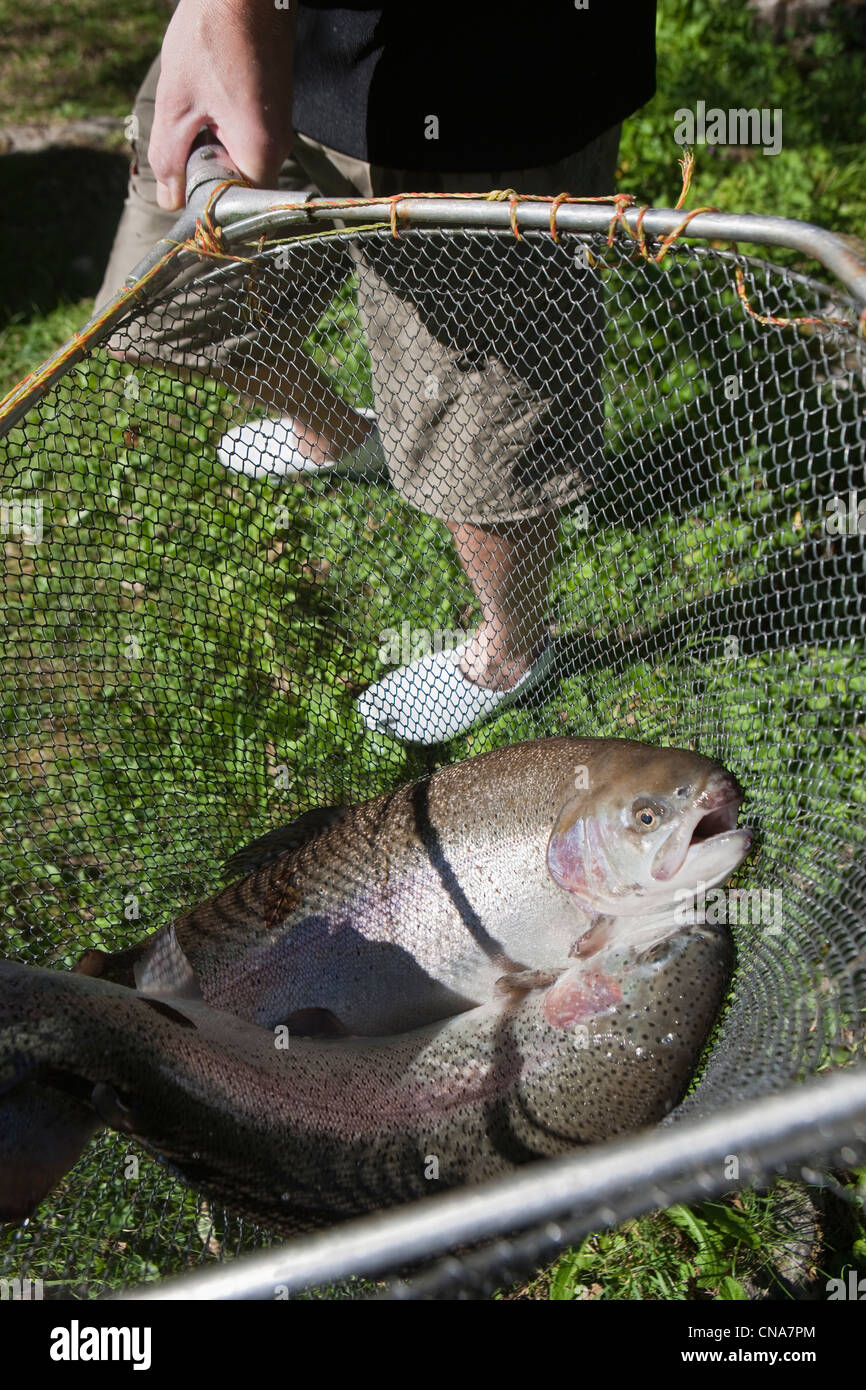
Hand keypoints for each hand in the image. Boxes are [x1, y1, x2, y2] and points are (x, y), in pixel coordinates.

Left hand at [149, 0, 296, 209]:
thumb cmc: (211, 37)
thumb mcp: (177, 103)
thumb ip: (169, 158)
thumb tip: (169, 201)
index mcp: (259, 152)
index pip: (236, 206)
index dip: (206, 203)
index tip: (181, 185)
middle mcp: (279, 146)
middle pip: (238, 184)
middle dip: (205, 170)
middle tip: (181, 137)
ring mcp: (279, 127)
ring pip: (239, 159)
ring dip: (210, 146)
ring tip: (193, 108)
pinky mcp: (274, 108)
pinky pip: (246, 137)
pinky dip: (220, 127)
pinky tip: (206, 97)